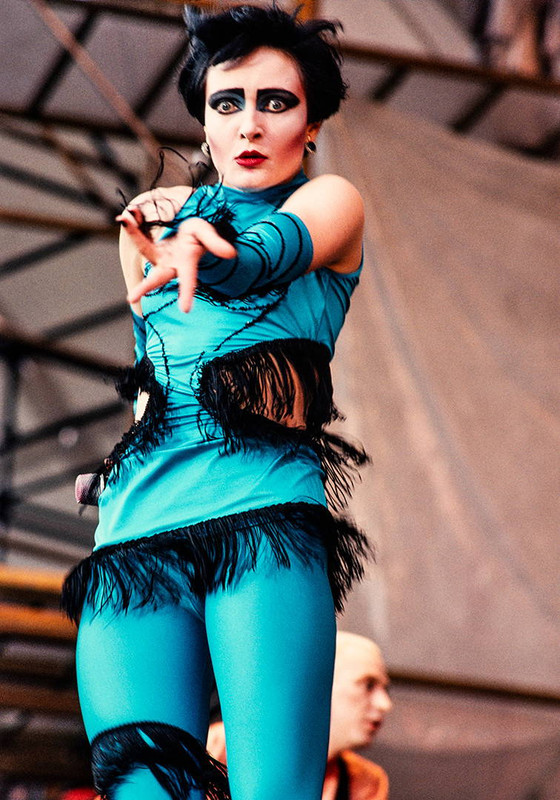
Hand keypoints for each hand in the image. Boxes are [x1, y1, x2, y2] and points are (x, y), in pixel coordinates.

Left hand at [117, 207, 236, 311]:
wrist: (189, 229)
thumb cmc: (201, 234)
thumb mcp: (208, 234)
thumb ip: (216, 244)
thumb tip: (231, 255)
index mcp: (188, 263)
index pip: (189, 280)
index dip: (187, 293)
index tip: (185, 310)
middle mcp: (172, 265)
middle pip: (157, 278)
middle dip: (145, 287)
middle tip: (131, 298)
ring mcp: (160, 257)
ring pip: (144, 249)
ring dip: (134, 234)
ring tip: (125, 217)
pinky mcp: (151, 249)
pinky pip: (140, 237)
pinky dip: (134, 226)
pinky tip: (128, 214)